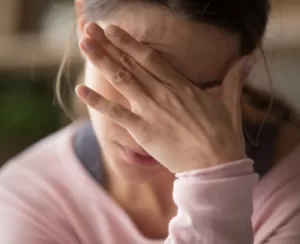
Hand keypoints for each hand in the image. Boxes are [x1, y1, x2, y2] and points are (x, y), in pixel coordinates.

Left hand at [76, 23, 255, 172]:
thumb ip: (234, 79)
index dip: (131, 43)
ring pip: (122, 81)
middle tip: (90, 29)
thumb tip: (247, 59)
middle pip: (131, 64)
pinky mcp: (143, 131)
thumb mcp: (229, 103)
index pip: (151, 58)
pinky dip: (98, 102)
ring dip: (102, 61)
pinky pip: (116, 114)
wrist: (215, 166)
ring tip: (85, 44)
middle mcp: (163, 94)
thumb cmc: (222, 135)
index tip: (115, 30)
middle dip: (109, 45)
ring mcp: (151, 111)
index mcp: (182, 86)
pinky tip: (81, 89)